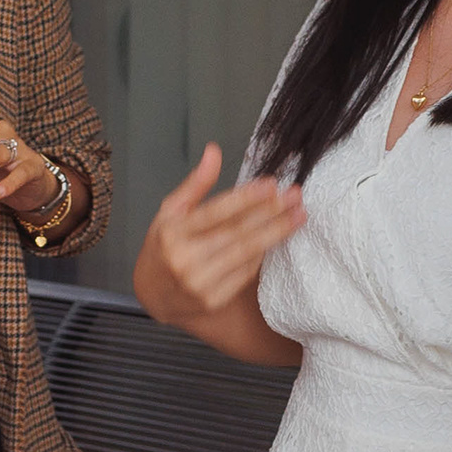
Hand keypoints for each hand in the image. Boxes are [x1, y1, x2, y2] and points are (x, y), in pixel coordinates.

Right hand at [131, 145, 304, 337]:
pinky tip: (279, 237)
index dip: (246, 198)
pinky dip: (264, 253)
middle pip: (237, 232)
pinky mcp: (213, 300)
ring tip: (298, 215)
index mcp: (173, 232)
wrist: (153, 295)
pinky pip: (246, 272)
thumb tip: (214, 151)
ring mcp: (200, 283)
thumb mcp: (170, 211)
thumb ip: (195, 183)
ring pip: (247, 252)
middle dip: (271, 213)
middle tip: (295, 196)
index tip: (271, 184)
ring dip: (277, 232)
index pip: (216, 212)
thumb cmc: (163, 246)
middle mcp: (185, 259)